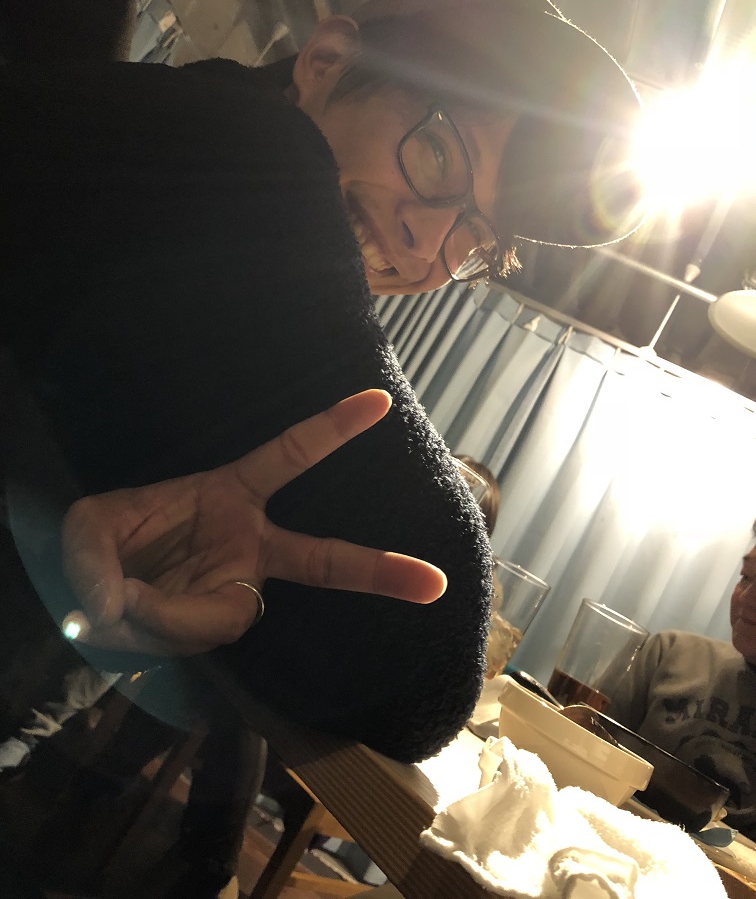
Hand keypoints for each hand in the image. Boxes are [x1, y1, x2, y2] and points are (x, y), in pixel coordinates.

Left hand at [61, 389, 445, 655]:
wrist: (93, 594)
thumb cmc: (104, 543)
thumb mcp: (85, 533)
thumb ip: (95, 561)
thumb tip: (118, 606)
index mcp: (231, 493)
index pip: (288, 456)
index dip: (331, 428)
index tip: (379, 402)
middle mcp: (247, 545)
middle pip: (324, 559)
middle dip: (379, 571)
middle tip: (434, 584)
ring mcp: (237, 590)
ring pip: (228, 611)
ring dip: (167, 609)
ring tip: (120, 596)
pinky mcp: (216, 626)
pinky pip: (199, 633)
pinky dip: (159, 627)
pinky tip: (134, 614)